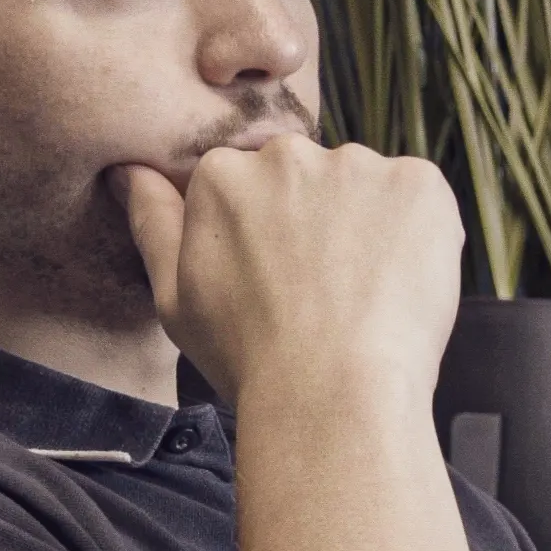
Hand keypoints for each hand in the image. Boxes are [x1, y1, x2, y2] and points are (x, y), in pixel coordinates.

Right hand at [116, 136, 460, 408]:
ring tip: (364, 298)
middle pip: (308, 179)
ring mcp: (358, 164)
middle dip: (318, 223)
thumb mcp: (175, 299)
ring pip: (365, 188)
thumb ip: (153, 222)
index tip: (278, 285)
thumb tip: (131, 170)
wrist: (333, 395)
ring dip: (368, 227)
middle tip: (324, 294)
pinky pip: (419, 197)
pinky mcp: (419, 183)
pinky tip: (398, 286)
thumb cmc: (250, 359)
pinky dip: (417, 233)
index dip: (269, 240)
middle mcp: (287, 155)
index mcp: (222, 175)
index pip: (250, 187)